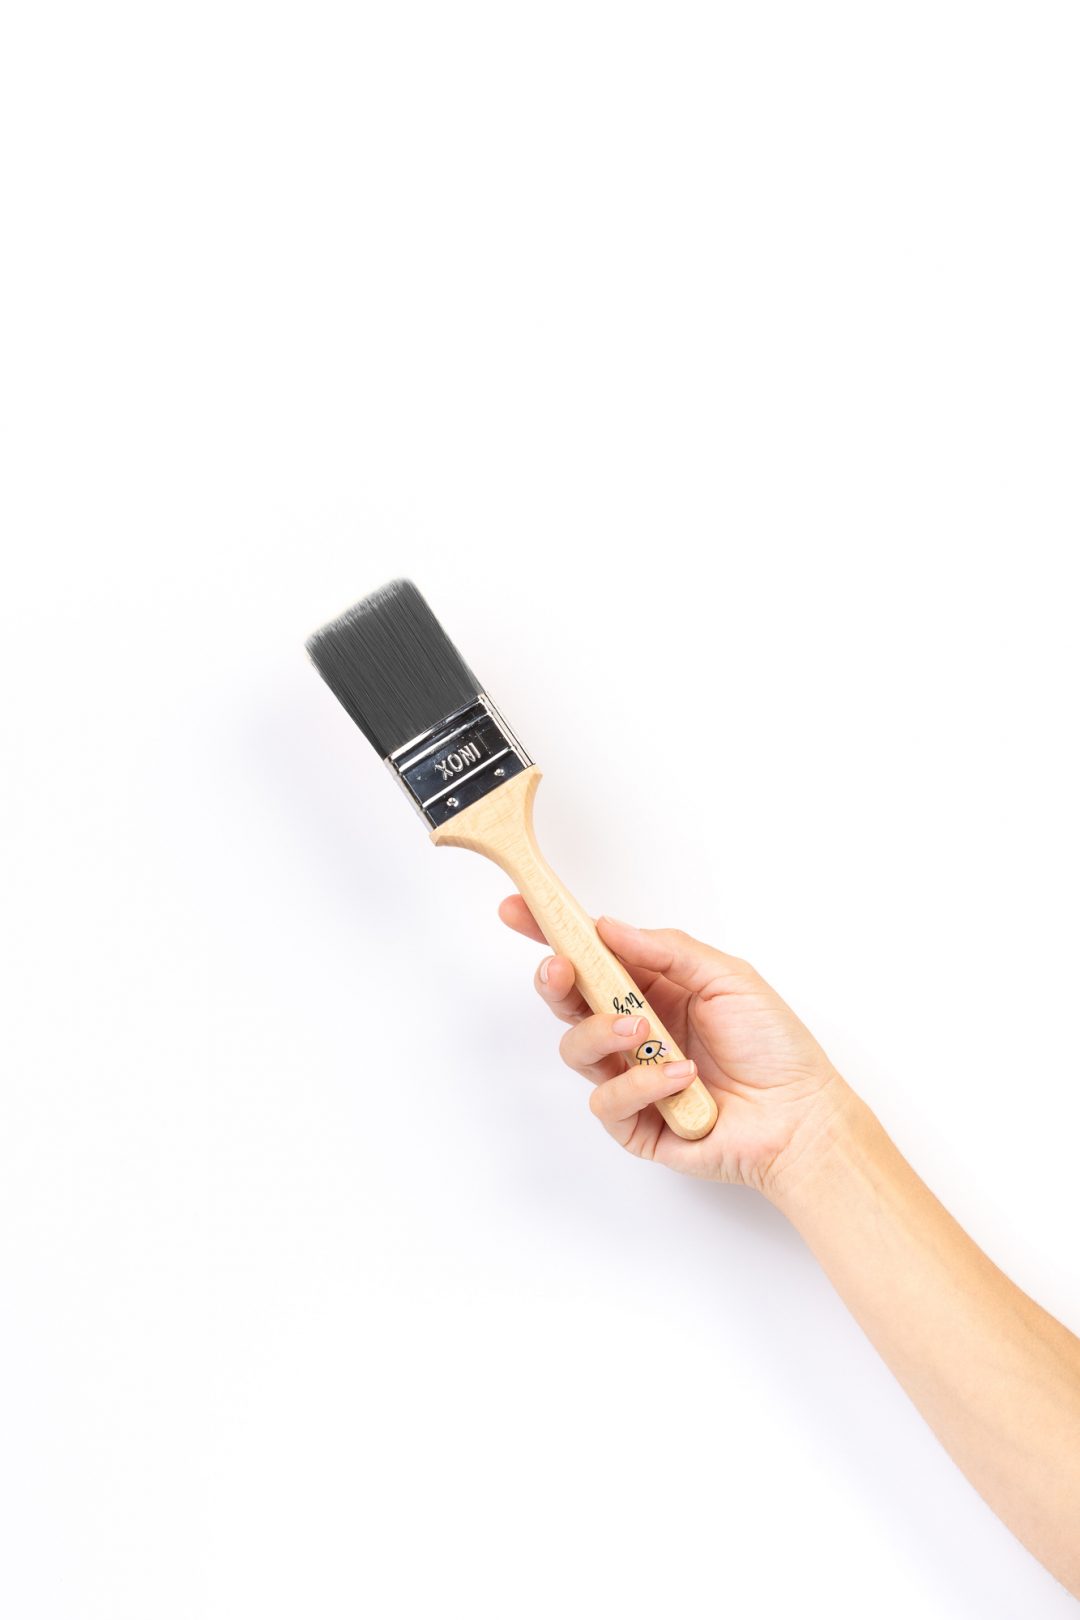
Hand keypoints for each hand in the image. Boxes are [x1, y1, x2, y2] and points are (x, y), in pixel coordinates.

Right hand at [498, 898, 851, 1198]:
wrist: (800, 1118)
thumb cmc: (773, 1046)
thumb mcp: (727, 977)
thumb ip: (667, 950)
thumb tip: (608, 926)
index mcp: (654, 990)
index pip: (592, 957)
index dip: (552, 934)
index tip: (518, 910)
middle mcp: (635, 1032)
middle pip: (568, 1001)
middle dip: (555, 980)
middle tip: (562, 968)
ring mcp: (631, 1077)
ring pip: (577, 1049)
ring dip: (602, 1034)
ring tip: (645, 1032)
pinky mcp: (635, 1124)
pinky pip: (608, 1101)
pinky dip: (642, 1084)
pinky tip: (681, 1078)